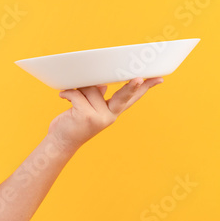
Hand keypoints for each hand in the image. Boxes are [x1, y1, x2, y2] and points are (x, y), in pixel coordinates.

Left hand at [47, 76, 163, 151]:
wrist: (61, 142)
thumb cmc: (73, 123)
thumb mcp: (88, 109)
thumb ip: (98, 98)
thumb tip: (103, 86)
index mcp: (113, 112)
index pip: (132, 99)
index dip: (145, 88)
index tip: (158, 78)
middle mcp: (109, 115)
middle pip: (123, 97)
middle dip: (131, 87)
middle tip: (139, 78)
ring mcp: (99, 117)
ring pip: (90, 89)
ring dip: (78, 89)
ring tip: (70, 96)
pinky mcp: (86, 116)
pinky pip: (77, 95)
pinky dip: (68, 93)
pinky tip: (63, 96)